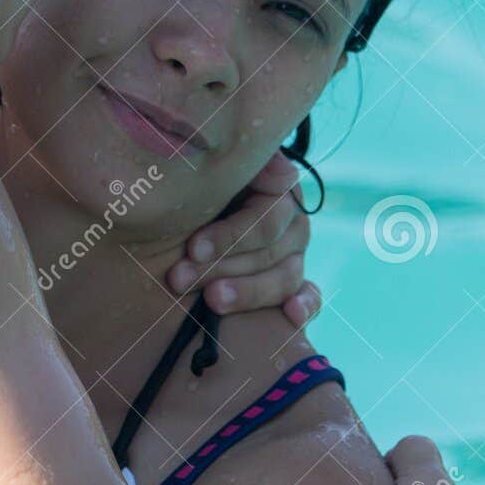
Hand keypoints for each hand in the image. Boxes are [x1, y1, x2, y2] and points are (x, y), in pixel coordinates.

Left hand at [165, 151, 319, 324]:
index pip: (266, 219)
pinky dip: (305, 305)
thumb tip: (279, 171)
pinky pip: (310, 296)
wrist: (174, 219)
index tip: (193, 249)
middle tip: (179, 279)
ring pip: (285, 277)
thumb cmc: (185, 191)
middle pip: (269, 251)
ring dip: (248, 292)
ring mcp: (294, 253)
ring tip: (212, 300)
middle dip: (220, 267)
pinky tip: (291, 315)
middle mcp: (289, 219)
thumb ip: (238, 169)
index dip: (231, 236)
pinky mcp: (292, 283)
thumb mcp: (202, 174)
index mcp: (275, 187)